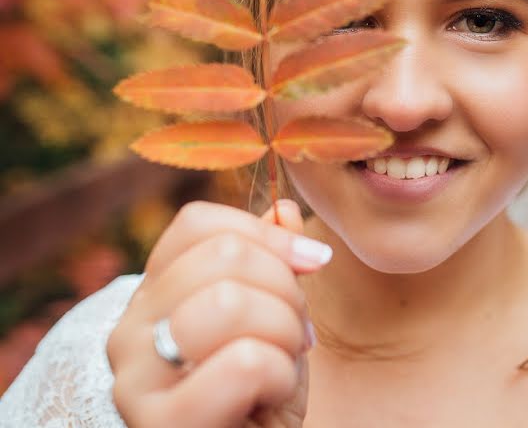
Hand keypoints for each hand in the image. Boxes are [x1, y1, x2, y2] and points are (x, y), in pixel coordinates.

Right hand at [107, 199, 329, 427]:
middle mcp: (128, 329)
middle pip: (225, 259)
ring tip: (283, 364)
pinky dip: (280, 375)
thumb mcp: (274, 320)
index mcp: (154, 294)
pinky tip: (269, 399)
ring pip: (232, 302)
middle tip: (297, 334)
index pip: (199, 224)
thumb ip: (274, 265)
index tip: (313, 262)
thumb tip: (285, 208)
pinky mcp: (160, 423)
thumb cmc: (259, 394)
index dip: (268, 234)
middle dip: (288, 292)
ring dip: (286, 333)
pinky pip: (245, 361)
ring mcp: (135, 379)